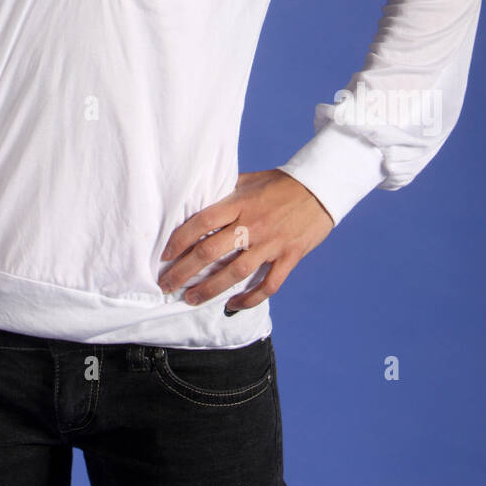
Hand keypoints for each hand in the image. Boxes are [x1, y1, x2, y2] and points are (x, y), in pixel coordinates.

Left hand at [158, 169, 333, 310]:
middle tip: (166, 285)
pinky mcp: (289, 256)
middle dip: (184, 271)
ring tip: (190, 299)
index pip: (202, 223)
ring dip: (210, 289)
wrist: (321, 187)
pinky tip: (233, 305)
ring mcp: (271, 243)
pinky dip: (250, 299)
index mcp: (239, 203)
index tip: (164, 255)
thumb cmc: (281, 182)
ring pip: (235, 273)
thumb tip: (199, 197)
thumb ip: (225, 191)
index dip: (180, 240)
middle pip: (211, 252)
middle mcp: (252, 224)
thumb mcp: (249, 180)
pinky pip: (268, 285)